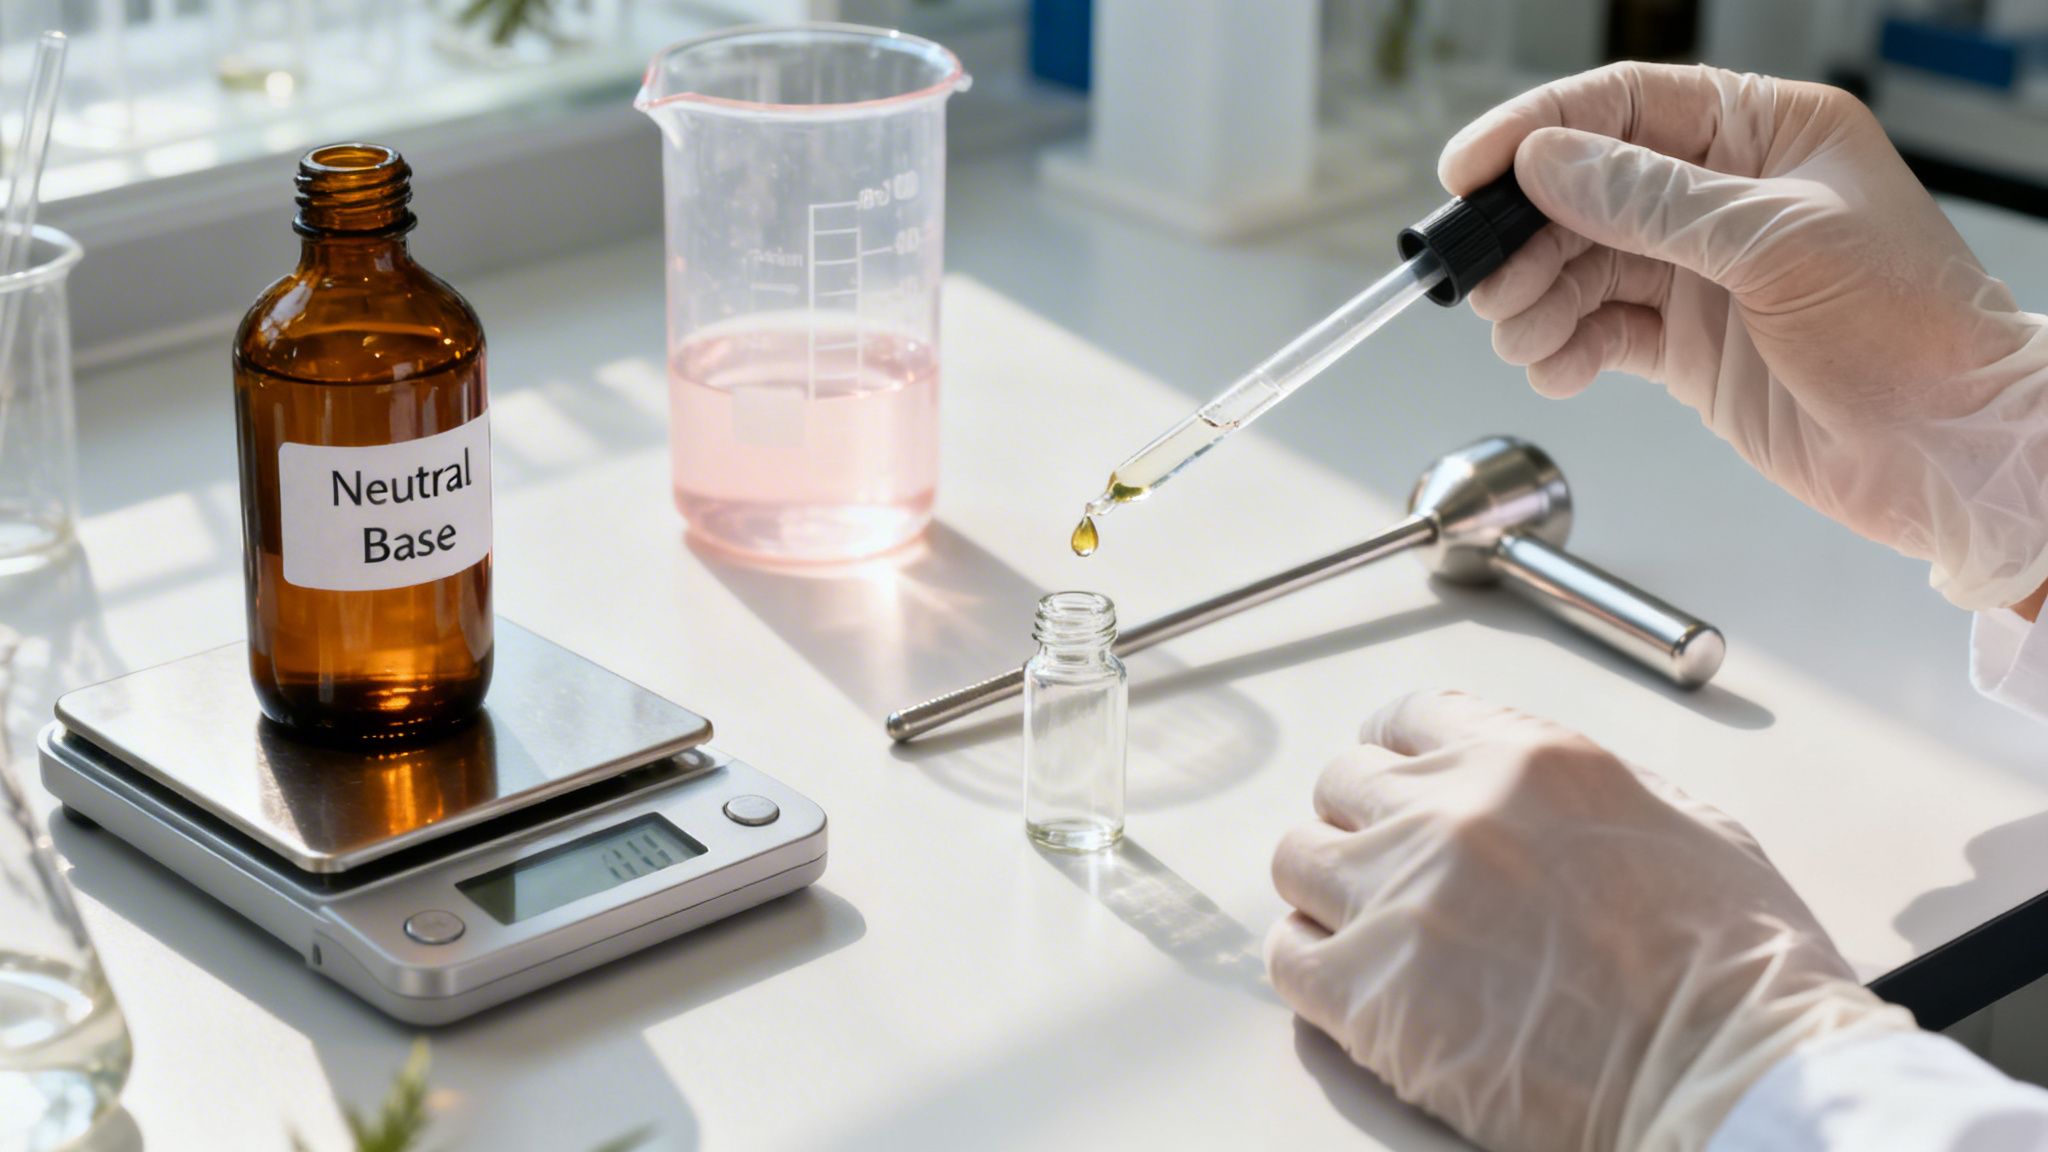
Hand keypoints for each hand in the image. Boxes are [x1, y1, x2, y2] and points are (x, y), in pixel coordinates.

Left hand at [1266, 691, 1913, 1151]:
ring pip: (1299, 859)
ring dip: (1326, 887)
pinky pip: (1287, 955)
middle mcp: (1451, 812)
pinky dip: (1308, 962)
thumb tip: (1525, 790)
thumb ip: (1578, 787)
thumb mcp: (1681, 819)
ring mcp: (1401, 899)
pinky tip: (1345, 978)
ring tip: (1363, 923)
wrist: (1731, 1073)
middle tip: (1388, 865)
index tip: (1391, 780)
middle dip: (1363, 820)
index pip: (1409, 718)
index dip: (1396, 754)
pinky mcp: (1369, 992)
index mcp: (1527, 760)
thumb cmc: (1735, 969)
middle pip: (1343, 784)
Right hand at [1441, 63, 2047, 610]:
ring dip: (1536, 300)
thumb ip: (1650, 200)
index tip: (1470, 169)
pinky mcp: (1689, 346)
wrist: (1950, 451)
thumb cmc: (1914, 331)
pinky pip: (1597, 332)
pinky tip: (1558, 369)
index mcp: (1766, 133)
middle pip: (1585, 191)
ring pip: (1579, 266)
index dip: (1538, 130)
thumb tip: (1547, 164)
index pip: (1627, 106)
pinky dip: (1564, 350)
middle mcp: (1727, 196)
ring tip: (1524, 335)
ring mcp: (1703, 273)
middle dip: (1526, 236)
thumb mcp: (1775, 242)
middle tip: (1486, 280)